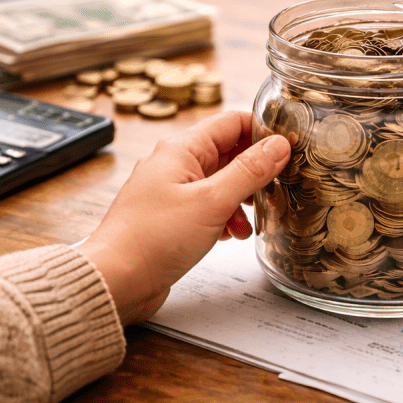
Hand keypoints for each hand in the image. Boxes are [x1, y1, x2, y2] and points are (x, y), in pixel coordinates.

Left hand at [77, 111, 289, 324]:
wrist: (116, 281)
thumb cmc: (153, 240)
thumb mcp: (213, 202)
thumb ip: (249, 171)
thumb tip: (278, 145)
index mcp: (181, 150)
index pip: (231, 122)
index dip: (261, 131)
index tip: (287, 146)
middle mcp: (174, 164)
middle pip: (227, 152)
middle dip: (254, 171)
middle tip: (276, 187)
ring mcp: (171, 190)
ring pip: (219, 181)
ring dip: (240, 198)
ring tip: (251, 220)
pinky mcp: (170, 216)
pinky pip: (207, 205)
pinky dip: (224, 216)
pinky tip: (230, 235)